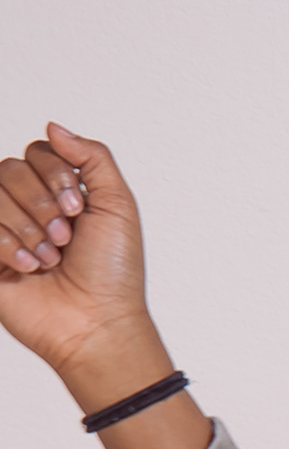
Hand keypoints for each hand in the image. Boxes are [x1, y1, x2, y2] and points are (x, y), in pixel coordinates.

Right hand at [0, 123, 154, 401]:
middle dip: (40, 204)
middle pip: (10, 169)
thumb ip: (92, 157)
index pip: (38, 151)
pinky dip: (7, 246)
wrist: (96, 323)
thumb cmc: (113, 272)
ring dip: (26, 228)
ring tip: (49, 259)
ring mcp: (6, 230)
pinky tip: (28, 269)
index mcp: (61, 191)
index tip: (77, 209)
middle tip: (65, 239)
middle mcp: (30, 206)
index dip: (55, 174)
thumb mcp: (118, 205)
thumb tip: (53, 126)